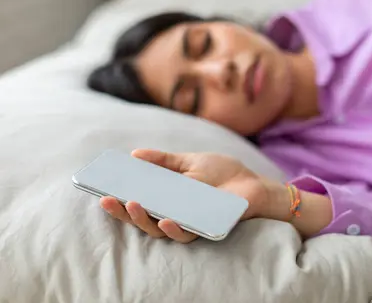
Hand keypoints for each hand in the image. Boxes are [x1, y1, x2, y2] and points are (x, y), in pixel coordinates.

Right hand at [99, 149, 279, 242]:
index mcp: (168, 197)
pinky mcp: (205, 228)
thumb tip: (135, 154)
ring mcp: (189, 222)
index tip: (100, 187)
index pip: (138, 200)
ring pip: (159, 230)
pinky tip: (166, 219)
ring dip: (144, 219)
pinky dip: (175, 228)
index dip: (118, 198)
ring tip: (133, 204)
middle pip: (142, 218)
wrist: (254, 183)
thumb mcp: (191, 161)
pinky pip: (187, 234)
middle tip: (108, 198)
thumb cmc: (223, 173)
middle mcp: (174, 213)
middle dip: (123, 211)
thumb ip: (165, 161)